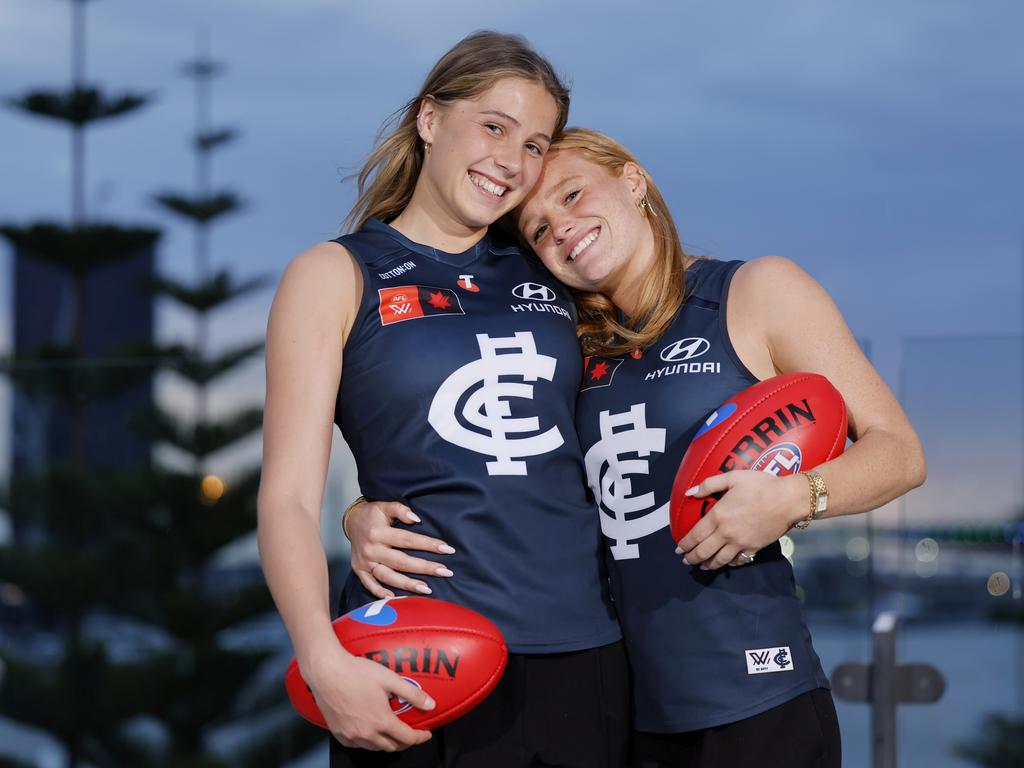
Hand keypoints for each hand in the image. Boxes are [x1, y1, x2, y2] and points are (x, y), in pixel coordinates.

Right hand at [307, 646, 433, 750]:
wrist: (326, 672)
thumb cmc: (356, 672)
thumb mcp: (390, 679)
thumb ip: (412, 694)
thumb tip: (431, 705)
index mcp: (381, 722)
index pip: (407, 738)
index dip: (420, 737)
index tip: (426, 733)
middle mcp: (366, 733)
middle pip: (392, 747)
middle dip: (405, 742)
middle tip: (411, 732)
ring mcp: (350, 735)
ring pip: (374, 748)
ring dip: (387, 743)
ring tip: (392, 731)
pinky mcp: (338, 733)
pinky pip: (358, 745)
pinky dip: (368, 742)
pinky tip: (370, 731)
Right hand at [346, 500, 454, 598]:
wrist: (351, 521)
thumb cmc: (372, 514)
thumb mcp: (385, 506)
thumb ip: (400, 510)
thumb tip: (416, 519)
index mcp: (378, 532)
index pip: (408, 540)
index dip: (428, 544)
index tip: (447, 549)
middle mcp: (371, 549)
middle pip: (401, 561)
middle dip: (425, 567)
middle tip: (446, 572)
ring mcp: (364, 562)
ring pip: (388, 576)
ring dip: (408, 584)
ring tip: (428, 589)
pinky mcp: (359, 570)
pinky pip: (369, 584)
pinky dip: (380, 593)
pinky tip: (395, 599)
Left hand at [675, 470, 804, 570]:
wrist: (788, 500)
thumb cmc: (760, 485)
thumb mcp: (733, 477)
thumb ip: (710, 484)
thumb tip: (690, 492)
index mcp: (718, 516)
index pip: (696, 535)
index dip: (685, 544)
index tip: (678, 548)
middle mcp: (726, 533)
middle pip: (704, 551)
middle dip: (692, 558)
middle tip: (686, 560)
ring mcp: (741, 543)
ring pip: (720, 560)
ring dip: (708, 564)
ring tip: (702, 565)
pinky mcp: (754, 548)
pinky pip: (738, 560)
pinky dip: (729, 564)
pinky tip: (726, 563)